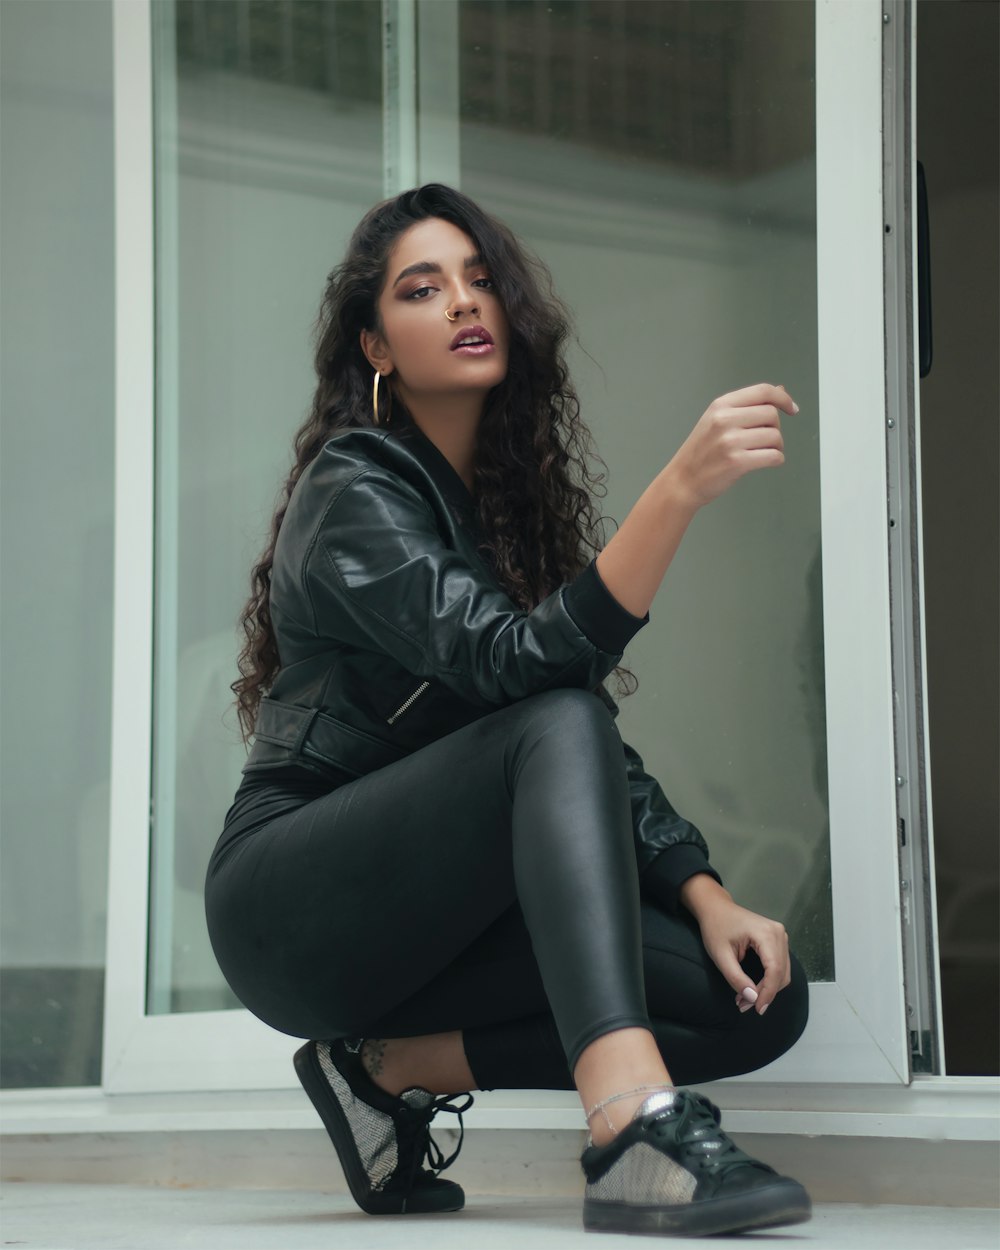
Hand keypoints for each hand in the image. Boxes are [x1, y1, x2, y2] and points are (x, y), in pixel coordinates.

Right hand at [668, 382, 798, 509]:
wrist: (682, 481)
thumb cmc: (701, 452)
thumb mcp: (716, 420)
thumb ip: (747, 406)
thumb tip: (780, 391)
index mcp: (721, 406)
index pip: (763, 391)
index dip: (783, 398)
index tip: (791, 408)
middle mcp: (724, 420)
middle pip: (771, 414)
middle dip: (775, 429)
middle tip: (766, 440)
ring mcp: (730, 441)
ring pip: (775, 436)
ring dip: (777, 447)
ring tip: (763, 453)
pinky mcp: (737, 462)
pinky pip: (773, 456)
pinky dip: (776, 460)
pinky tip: (765, 462)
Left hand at [679, 875, 790, 1014]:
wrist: (716, 908)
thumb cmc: (716, 927)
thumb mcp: (720, 955)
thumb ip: (736, 977)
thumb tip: (752, 998)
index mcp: (766, 933)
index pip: (775, 970)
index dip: (768, 993)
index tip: (757, 1009)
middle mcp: (778, 933)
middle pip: (781, 974)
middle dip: (765, 993)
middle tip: (744, 1004)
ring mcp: (780, 936)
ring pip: (782, 972)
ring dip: (767, 989)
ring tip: (746, 998)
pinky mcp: (777, 940)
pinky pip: (779, 966)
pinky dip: (768, 980)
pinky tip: (753, 988)